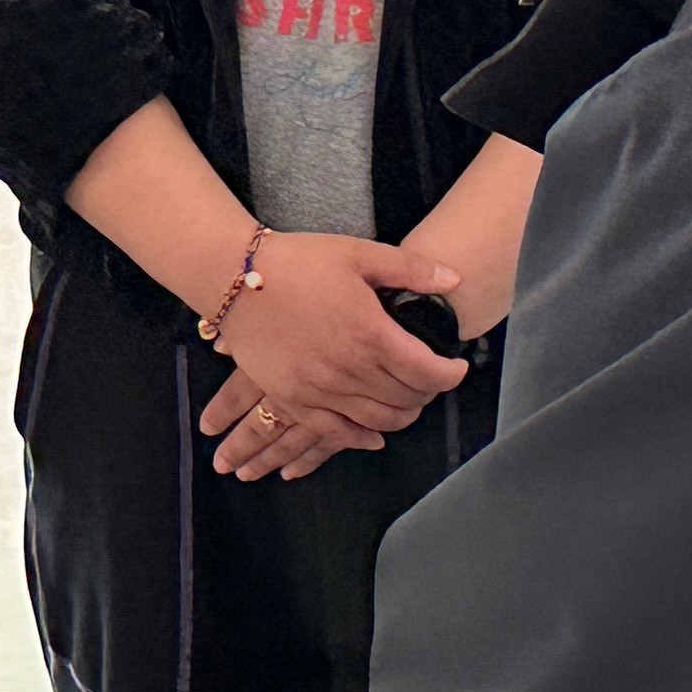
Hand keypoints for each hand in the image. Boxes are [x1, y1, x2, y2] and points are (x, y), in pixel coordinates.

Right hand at [198, 231, 466, 471]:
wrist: (235, 277)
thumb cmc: (298, 261)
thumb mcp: (357, 253)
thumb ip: (410, 268)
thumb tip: (454, 280)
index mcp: (370, 333)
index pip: (428, 372)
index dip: (450, 374)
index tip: (456, 367)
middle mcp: (349, 369)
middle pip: (407, 400)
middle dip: (428, 393)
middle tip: (431, 381)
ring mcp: (319, 389)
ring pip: (377, 421)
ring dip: (401, 416)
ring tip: (408, 403)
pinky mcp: (294, 399)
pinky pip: (335, 433)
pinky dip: (361, 438)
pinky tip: (373, 435)